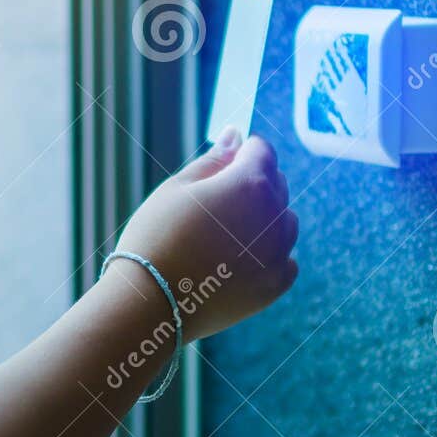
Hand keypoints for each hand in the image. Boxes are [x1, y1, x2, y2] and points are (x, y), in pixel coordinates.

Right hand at [107, 128, 297, 340]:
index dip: (240, 153)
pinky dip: (269, 255)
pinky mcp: (275, 286)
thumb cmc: (157, 236)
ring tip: (225, 235)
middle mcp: (274, 216)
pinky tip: (239, 260)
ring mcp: (278, 253)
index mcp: (250, 183)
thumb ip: (215, 159)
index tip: (220, 168)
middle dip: (253, 184)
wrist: (150, 301)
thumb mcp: (178, 188)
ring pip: (285, 222)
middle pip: (276, 184)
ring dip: (265, 219)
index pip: (261, 151)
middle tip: (213, 205)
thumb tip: (237, 134)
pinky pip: (285, 259)